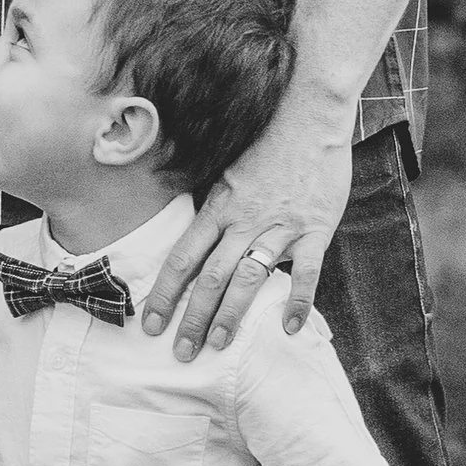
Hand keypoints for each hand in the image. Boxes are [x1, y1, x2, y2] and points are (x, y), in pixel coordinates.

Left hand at [139, 91, 354, 358]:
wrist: (309, 112)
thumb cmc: (267, 140)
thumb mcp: (227, 170)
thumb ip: (214, 205)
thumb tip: (195, 238)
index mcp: (218, 206)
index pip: (182, 259)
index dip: (164, 295)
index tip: (151, 324)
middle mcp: (244, 219)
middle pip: (210, 278)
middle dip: (192, 318)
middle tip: (181, 353)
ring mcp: (279, 226)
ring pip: (249, 279)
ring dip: (231, 316)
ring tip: (218, 346)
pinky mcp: (314, 228)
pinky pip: (305, 273)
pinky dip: (297, 303)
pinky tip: (288, 329)